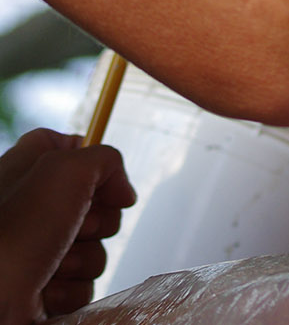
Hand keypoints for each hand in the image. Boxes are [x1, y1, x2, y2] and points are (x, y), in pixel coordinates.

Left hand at [0, 128, 135, 321]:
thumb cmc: (15, 230)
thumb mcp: (67, 168)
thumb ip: (106, 161)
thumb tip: (124, 190)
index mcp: (32, 166)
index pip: (74, 146)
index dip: (96, 164)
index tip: (101, 182)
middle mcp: (37, 204)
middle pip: (97, 202)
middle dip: (96, 220)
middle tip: (75, 226)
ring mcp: (42, 247)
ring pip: (94, 247)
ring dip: (82, 259)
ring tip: (54, 264)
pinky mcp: (47, 285)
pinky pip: (83, 284)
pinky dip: (71, 289)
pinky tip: (47, 288)